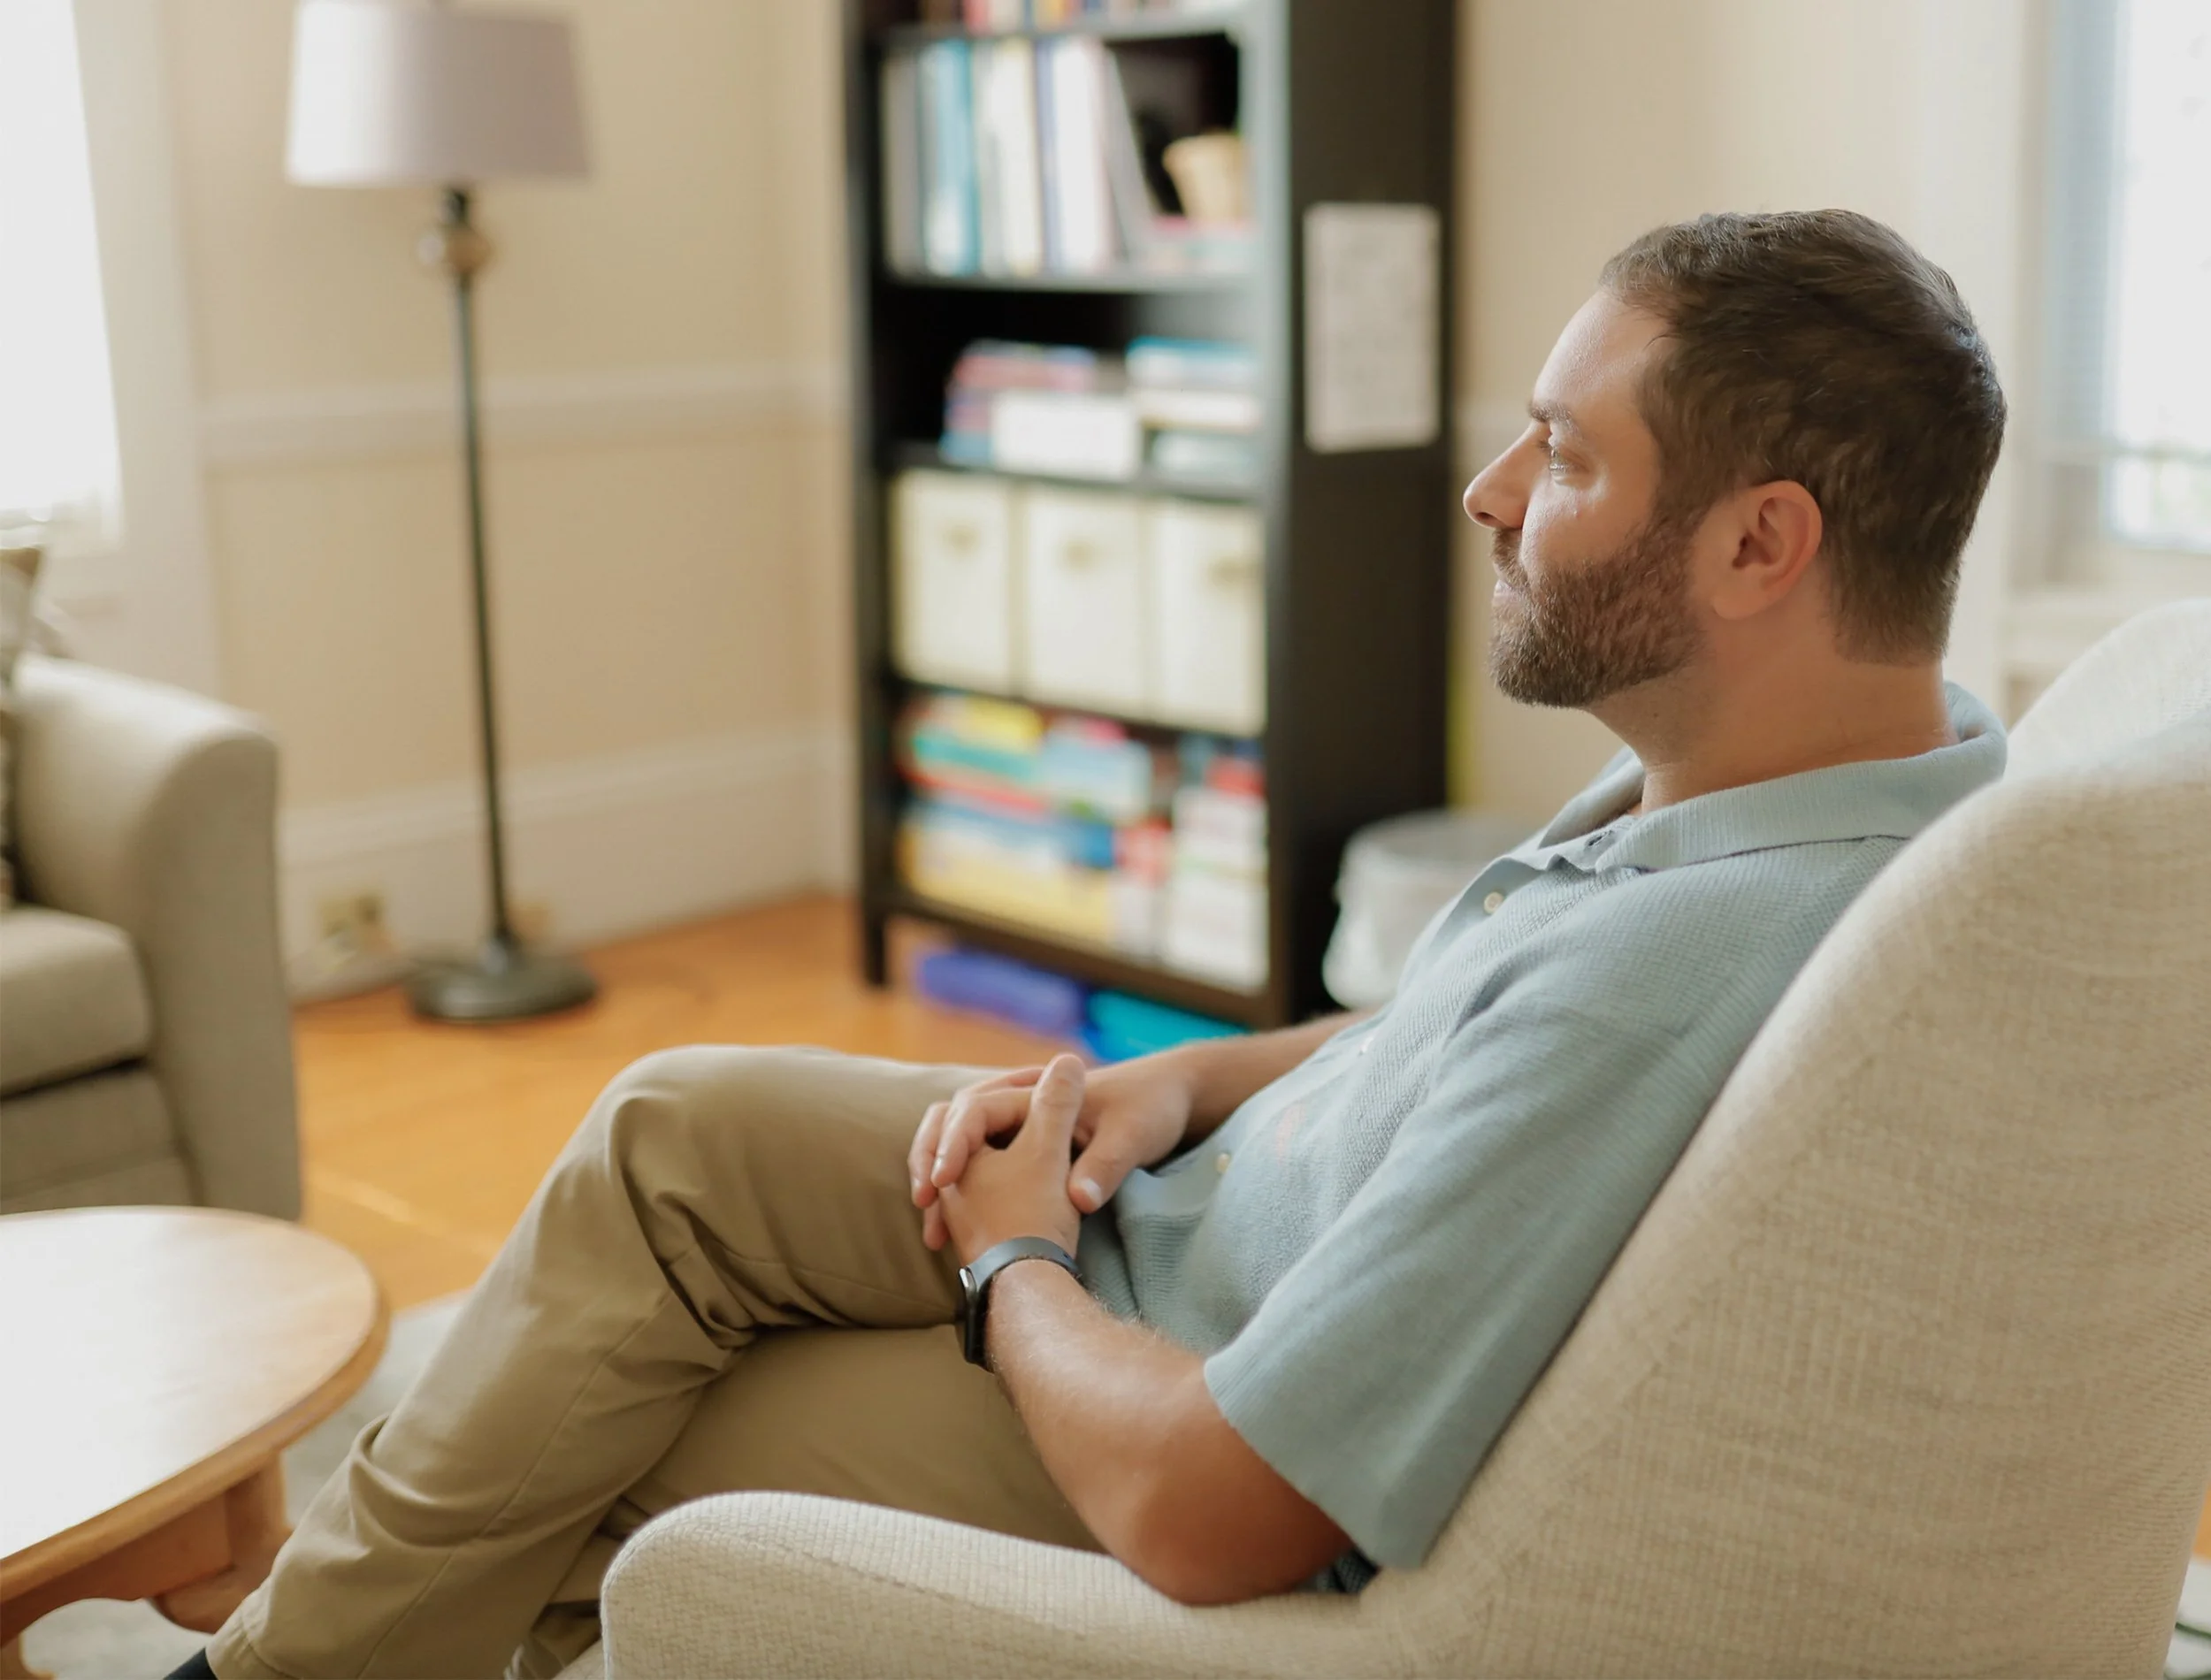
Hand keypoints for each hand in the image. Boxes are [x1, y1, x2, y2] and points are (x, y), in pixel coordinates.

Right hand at [910, 1051, 1197, 1249]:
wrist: (1170, 1098)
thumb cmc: (1150, 1109)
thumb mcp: (1131, 1139)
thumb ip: (1103, 1166)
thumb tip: (1080, 1200)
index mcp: (1038, 1094)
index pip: (974, 1111)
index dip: (952, 1145)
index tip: (941, 1183)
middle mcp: (1023, 1106)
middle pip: (952, 1127)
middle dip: (931, 1163)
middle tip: (923, 1202)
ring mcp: (1022, 1129)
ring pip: (960, 1151)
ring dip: (939, 1185)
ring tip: (932, 1233)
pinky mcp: (1027, 1151)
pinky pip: (977, 1169)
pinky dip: (959, 1197)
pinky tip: (952, 1237)